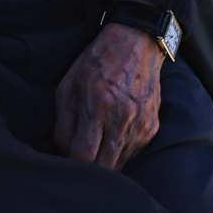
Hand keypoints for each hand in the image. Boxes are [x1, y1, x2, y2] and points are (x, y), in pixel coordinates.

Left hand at [53, 22, 164, 170]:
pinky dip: (120, 151)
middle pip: (104, 168)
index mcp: (98, 106)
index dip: (71, 164)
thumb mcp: (69, 86)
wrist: (136, 42)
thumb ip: (63, 123)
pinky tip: (113, 135)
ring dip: (105, 161)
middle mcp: (122, 118)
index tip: (65, 159)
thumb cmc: (97, 63)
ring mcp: (140, 124)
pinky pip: (132, 152)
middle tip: (80, 158)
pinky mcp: (152, 126)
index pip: (83, 157)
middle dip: (89, 170)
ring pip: (119, 164)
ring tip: (96, 146)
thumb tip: (61, 152)